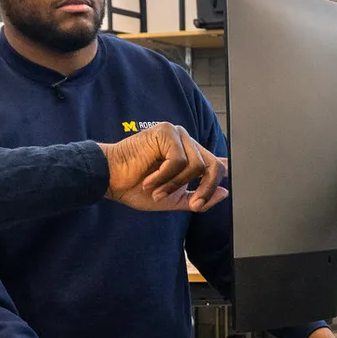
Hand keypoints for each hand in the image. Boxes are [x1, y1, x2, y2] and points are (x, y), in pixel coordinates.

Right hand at [100, 123, 227, 212]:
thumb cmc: (136, 188)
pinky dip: (165, 176)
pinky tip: (149, 181)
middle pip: (213, 166)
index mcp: (189, 156)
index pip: (215, 163)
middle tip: (193, 205)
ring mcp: (177, 134)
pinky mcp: (166, 132)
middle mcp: (186, 142)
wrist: (110, 179)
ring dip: (176, 185)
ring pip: (196, 165)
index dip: (223, 176)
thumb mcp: (172, 199)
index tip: (226, 190)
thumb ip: (197, 197)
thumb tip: (224, 193)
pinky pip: (179, 161)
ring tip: (156, 191)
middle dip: (205, 190)